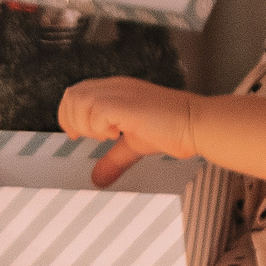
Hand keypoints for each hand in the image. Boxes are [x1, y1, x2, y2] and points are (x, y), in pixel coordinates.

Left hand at [59, 76, 198, 186]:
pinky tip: (117, 132)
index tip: (78, 135)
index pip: (76, 93)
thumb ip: (113, 159)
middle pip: (72, 94)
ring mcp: (119, 92)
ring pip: (79, 101)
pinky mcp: (125, 103)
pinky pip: (96, 111)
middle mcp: (114, 87)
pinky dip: (100, 126)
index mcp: (115, 90)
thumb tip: (98, 178)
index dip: (69, 114)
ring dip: (86, 123)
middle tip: (92, 138)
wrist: (196, 123)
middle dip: (72, 120)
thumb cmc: (171, 130)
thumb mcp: (134, 145)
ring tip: (108, 135)